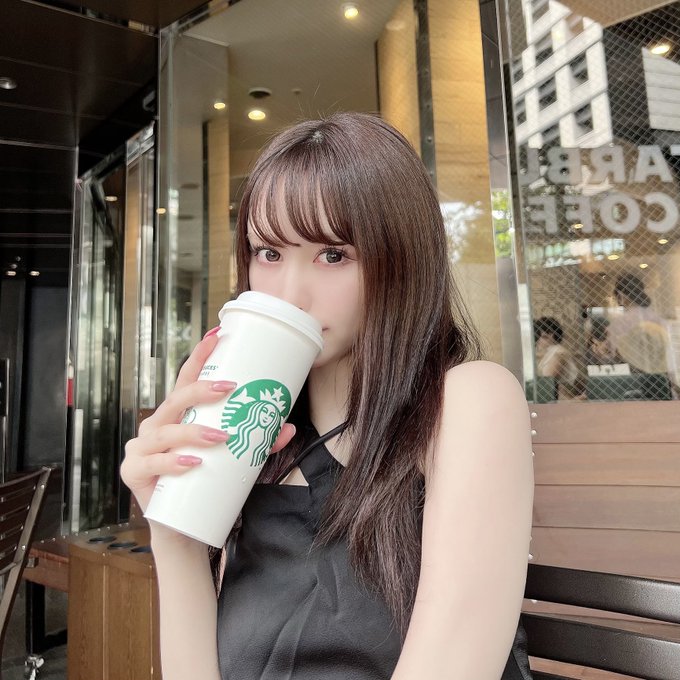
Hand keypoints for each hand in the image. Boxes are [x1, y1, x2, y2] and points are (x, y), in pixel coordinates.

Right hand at [120, 329, 295, 514]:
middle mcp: (156, 425)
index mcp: (177, 416)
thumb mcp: (233, 459)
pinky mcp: (133, 472)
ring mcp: (142, 448)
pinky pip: (152, 463)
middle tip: (231, 388)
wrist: (181, 525)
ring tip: (221, 437)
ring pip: (165, 431)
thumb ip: (257, 444)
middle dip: (202, 389)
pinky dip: (173, 462)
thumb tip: (287, 428)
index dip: (200, 357)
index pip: (186, 379)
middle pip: (176, 400)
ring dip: (194, 431)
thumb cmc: (204, 482)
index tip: (217, 336)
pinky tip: (192, 463)